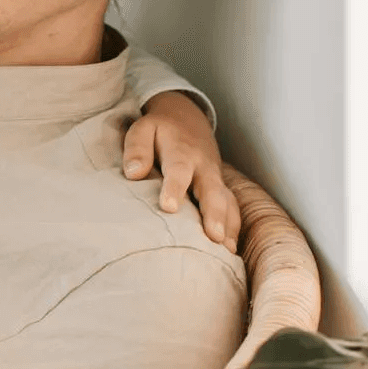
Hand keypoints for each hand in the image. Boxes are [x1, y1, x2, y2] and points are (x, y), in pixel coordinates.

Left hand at [123, 90, 240, 252]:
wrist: (187, 117)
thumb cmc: (160, 129)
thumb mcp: (143, 129)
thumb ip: (137, 148)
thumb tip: (133, 173)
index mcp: (181, 152)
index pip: (179, 171)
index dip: (174, 188)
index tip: (168, 207)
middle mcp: (204, 167)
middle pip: (212, 191)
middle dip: (214, 214)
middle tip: (214, 237)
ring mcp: (215, 178)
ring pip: (227, 202)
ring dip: (228, 226)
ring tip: (226, 252)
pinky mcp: (221, 188)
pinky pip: (232, 208)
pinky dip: (234, 228)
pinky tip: (230, 250)